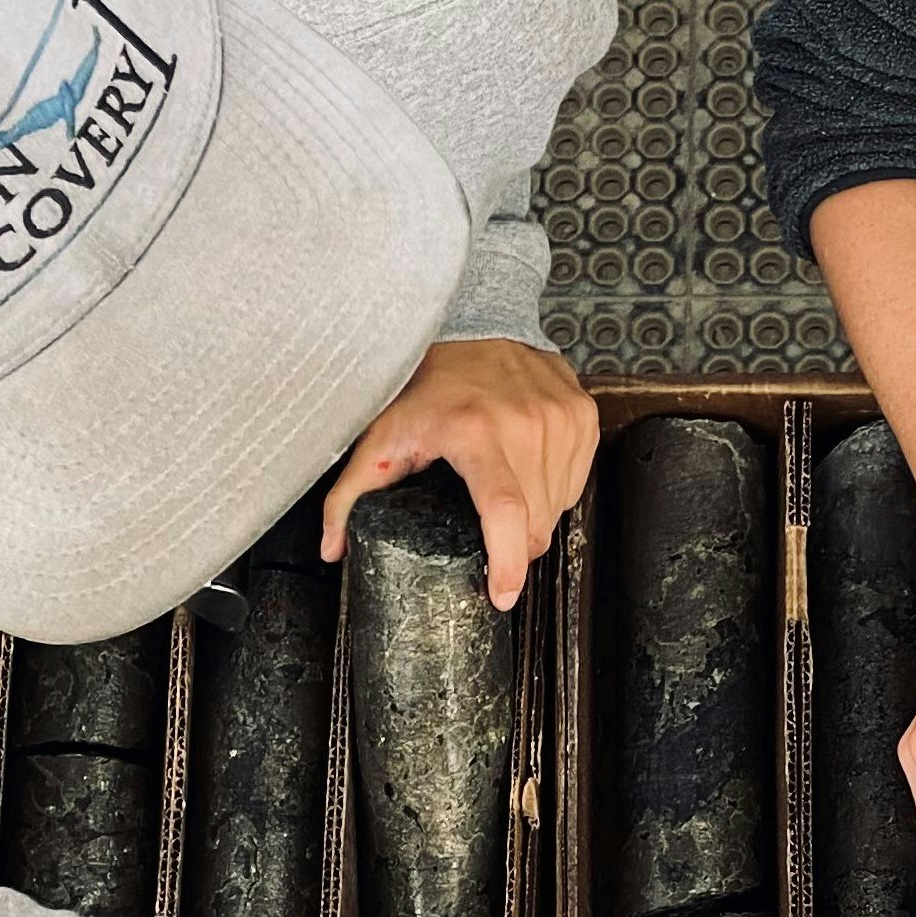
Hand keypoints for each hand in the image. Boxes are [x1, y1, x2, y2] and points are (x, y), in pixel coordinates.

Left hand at [322, 338, 600, 607]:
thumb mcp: (382, 433)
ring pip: (559, 507)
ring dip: (534, 518)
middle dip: (514, 545)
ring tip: (503, 491)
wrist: (477, 323)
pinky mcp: (582, 415)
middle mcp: (526, 423)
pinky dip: (553, 491)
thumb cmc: (430, 379)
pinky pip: (575, 482)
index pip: (506, 513)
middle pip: (535, 522)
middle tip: (488, 534)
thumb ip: (349, 495)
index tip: (502, 593)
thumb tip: (333, 548)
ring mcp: (560, 418)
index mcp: (476, 432)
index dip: (509, 564)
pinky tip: (526, 471)